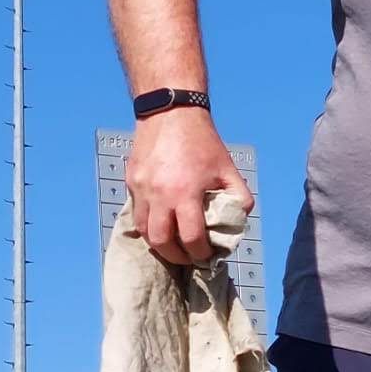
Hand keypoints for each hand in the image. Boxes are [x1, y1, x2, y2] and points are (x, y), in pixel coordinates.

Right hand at [126, 107, 251, 265]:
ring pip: (144, 231)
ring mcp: (140, 189)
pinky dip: (148, 225)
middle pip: (161, 242)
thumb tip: (239, 221)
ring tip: (173, 246)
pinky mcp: (130, 182)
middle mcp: (158, 195)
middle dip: (176, 256)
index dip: (200, 252)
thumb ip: (239, 197)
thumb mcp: (229, 169)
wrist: (170, 113)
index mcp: (185, 193)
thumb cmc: (203, 143)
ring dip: (158, 243)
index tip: (207, 255)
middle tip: (188, 258)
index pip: (191, 237)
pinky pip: (136, 213)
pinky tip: (161, 225)